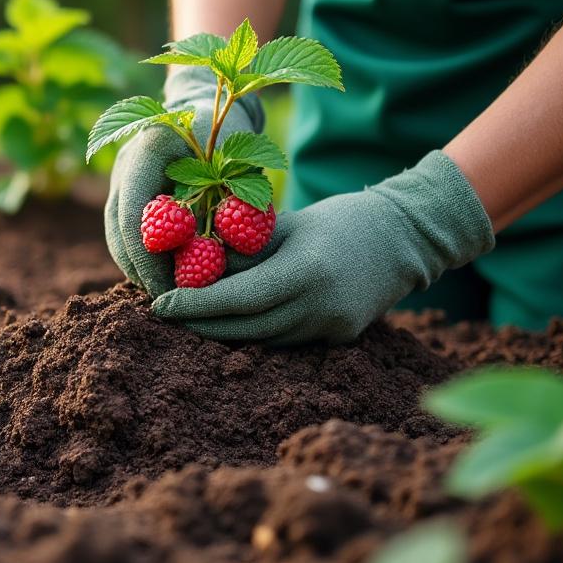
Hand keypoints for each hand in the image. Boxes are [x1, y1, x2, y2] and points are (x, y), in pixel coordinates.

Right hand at [105, 68, 263, 295]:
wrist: (206, 104)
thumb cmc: (230, 131)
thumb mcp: (240, 161)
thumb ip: (233, 202)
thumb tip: (224, 256)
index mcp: (147, 151)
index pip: (135, 219)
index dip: (150, 261)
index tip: (172, 290)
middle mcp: (125, 165)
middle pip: (118, 232)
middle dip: (141, 271)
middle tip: (168, 301)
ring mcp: (121, 178)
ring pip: (116, 234)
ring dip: (138, 267)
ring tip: (168, 292)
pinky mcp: (126, 190)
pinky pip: (125, 230)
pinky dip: (141, 255)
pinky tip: (165, 274)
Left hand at [150, 151, 494, 344]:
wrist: (401, 237)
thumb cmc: (335, 221)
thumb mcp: (284, 225)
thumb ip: (240, 249)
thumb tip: (188, 269)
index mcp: (305, 271)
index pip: (237, 299)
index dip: (195, 306)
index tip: (161, 306)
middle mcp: (319, 306)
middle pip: (245, 329)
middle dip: (200, 325)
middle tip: (164, 318)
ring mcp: (332, 328)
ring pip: (262, 340)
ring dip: (223, 334)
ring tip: (189, 320)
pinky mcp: (339, 339)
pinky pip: (284, 341)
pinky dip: (253, 334)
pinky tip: (227, 325)